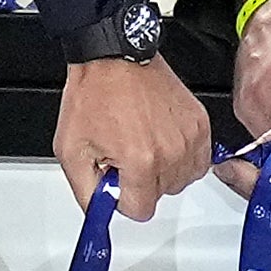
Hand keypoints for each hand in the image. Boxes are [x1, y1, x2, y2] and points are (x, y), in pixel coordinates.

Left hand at [52, 54, 211, 222]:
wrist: (115, 56)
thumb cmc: (94, 93)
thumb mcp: (70, 148)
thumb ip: (86, 192)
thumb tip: (100, 214)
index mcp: (140, 161)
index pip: (140, 211)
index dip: (123, 198)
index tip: (115, 178)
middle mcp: (171, 153)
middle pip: (161, 196)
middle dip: (140, 181)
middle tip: (124, 152)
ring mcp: (190, 139)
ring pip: (181, 181)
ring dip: (163, 170)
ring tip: (143, 141)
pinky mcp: (200, 126)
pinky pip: (197, 161)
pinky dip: (180, 156)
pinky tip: (160, 138)